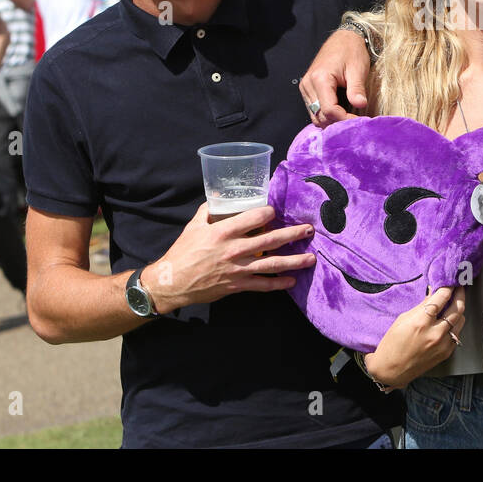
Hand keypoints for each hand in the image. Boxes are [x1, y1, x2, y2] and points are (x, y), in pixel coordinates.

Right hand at [145, 202, 317, 312]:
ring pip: (272, 263)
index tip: (276, 211)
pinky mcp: (237, 285)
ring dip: (294, 261)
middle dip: (293, 234)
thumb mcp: (194, 225)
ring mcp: (238, 269)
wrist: (172, 282)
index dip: (269, 212)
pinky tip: (292, 281)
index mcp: (223, 231)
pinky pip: (262, 284)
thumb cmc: (183, 251)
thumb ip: (210, 210)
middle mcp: (234, 249)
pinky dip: (278, 283)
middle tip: (309, 230)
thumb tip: (221, 196)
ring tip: (311, 258)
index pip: (255, 217)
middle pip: (271, 239)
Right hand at [299, 28, 370, 124]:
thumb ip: (357, 89)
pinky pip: (314, 109)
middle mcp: (308, 84)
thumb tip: (361, 106)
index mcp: (320, 79)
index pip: (329, 110)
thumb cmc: (351, 51)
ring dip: (331, 121)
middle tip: (355, 123)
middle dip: (337, 123)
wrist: (343, 38)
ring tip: (348, 119)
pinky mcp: (307, 88)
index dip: (344, 119)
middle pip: (320, 116)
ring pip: (315, 115)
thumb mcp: (358, 69)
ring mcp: (306, 87)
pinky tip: (340, 113)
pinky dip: (326, 115)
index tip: (359, 121)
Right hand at [364, 286, 465, 388]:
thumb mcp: (403, 320)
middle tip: (459, 288)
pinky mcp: (446, 353)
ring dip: (459, 310)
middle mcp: (435, 333)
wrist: (391, 370)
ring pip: (460, 321)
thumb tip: (433, 294)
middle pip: (456, 309)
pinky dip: (455, 324)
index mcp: (421, 322)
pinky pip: (457, 334)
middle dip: (460, 295)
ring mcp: (442, 344)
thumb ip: (421, 307)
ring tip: (455, 303)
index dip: (448, 288)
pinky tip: (450, 320)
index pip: (441, 299)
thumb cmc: (392, 345)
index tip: (450, 282)